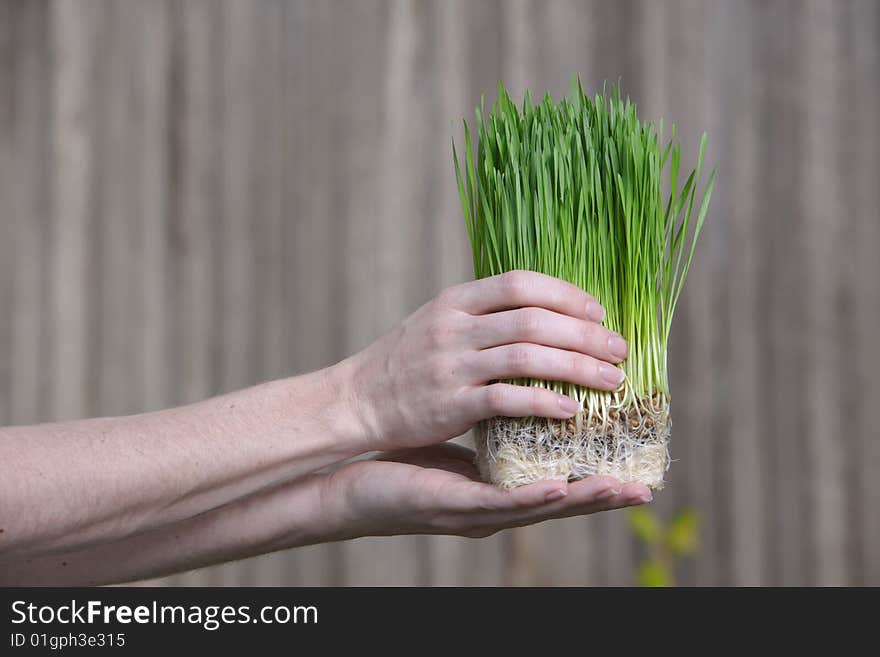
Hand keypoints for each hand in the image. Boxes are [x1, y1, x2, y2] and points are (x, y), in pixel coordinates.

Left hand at [322, 444, 652, 538]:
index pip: (562, 479)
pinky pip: (498, 501)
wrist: (354, 484)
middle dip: (606, 492)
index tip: (640, 467)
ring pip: (539, 506)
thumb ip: (494, 411)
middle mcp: (497, 503)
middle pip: (562, 499)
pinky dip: (532, 497)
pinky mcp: (454, 507)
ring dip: (584, 499)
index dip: (600, 473)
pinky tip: (559, 489)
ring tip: (623, 492)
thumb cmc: (410, 453)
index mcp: (504, 485)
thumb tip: (519, 376)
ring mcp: (478, 509)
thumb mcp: (461, 429)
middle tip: (647, 487)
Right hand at [343, 270, 627, 450]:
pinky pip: (508, 400)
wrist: (357, 401)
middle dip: (585, 334)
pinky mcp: (450, 404)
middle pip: (534, 319)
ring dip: (577, 367)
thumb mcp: (437, 322)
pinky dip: (545, 403)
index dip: (566, 294)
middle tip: (619, 349)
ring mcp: (451, 364)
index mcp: (455, 300)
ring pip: (528, 357)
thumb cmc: (404, 363)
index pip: (521, 282)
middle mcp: (454, 326)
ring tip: (612, 380)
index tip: (598, 311)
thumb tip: (543, 310)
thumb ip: (482, 313)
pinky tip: (572, 410)